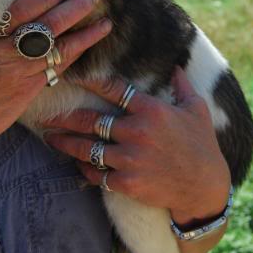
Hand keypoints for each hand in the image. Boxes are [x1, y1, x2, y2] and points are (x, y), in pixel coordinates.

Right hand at [0, 0, 111, 145]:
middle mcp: (9, 56)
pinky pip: (60, 70)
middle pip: (48, 29)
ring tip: (105, 22)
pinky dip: (77, 57)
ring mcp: (23, 74)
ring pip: (60, 51)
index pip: (19, 14)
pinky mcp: (32, 90)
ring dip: (85, 36)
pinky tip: (91, 46)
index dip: (42, 0)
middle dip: (73, 11)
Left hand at [42, 68, 231, 225]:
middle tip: (47, 115)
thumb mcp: (197, 109)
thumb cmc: (202, 144)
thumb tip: (176, 66)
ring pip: (87, 148)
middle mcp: (137, 132)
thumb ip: (182, 86)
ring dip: (66, 143)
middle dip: (66, 117)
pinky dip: (84, 168)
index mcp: (152, 110)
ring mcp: (130, 158)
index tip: (72, 76)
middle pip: (91, 120)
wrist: (205, 186)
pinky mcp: (127, 182)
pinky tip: (75, 163)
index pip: (114, 89)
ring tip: (50, 139)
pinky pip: (96, 173)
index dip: (91, 81)